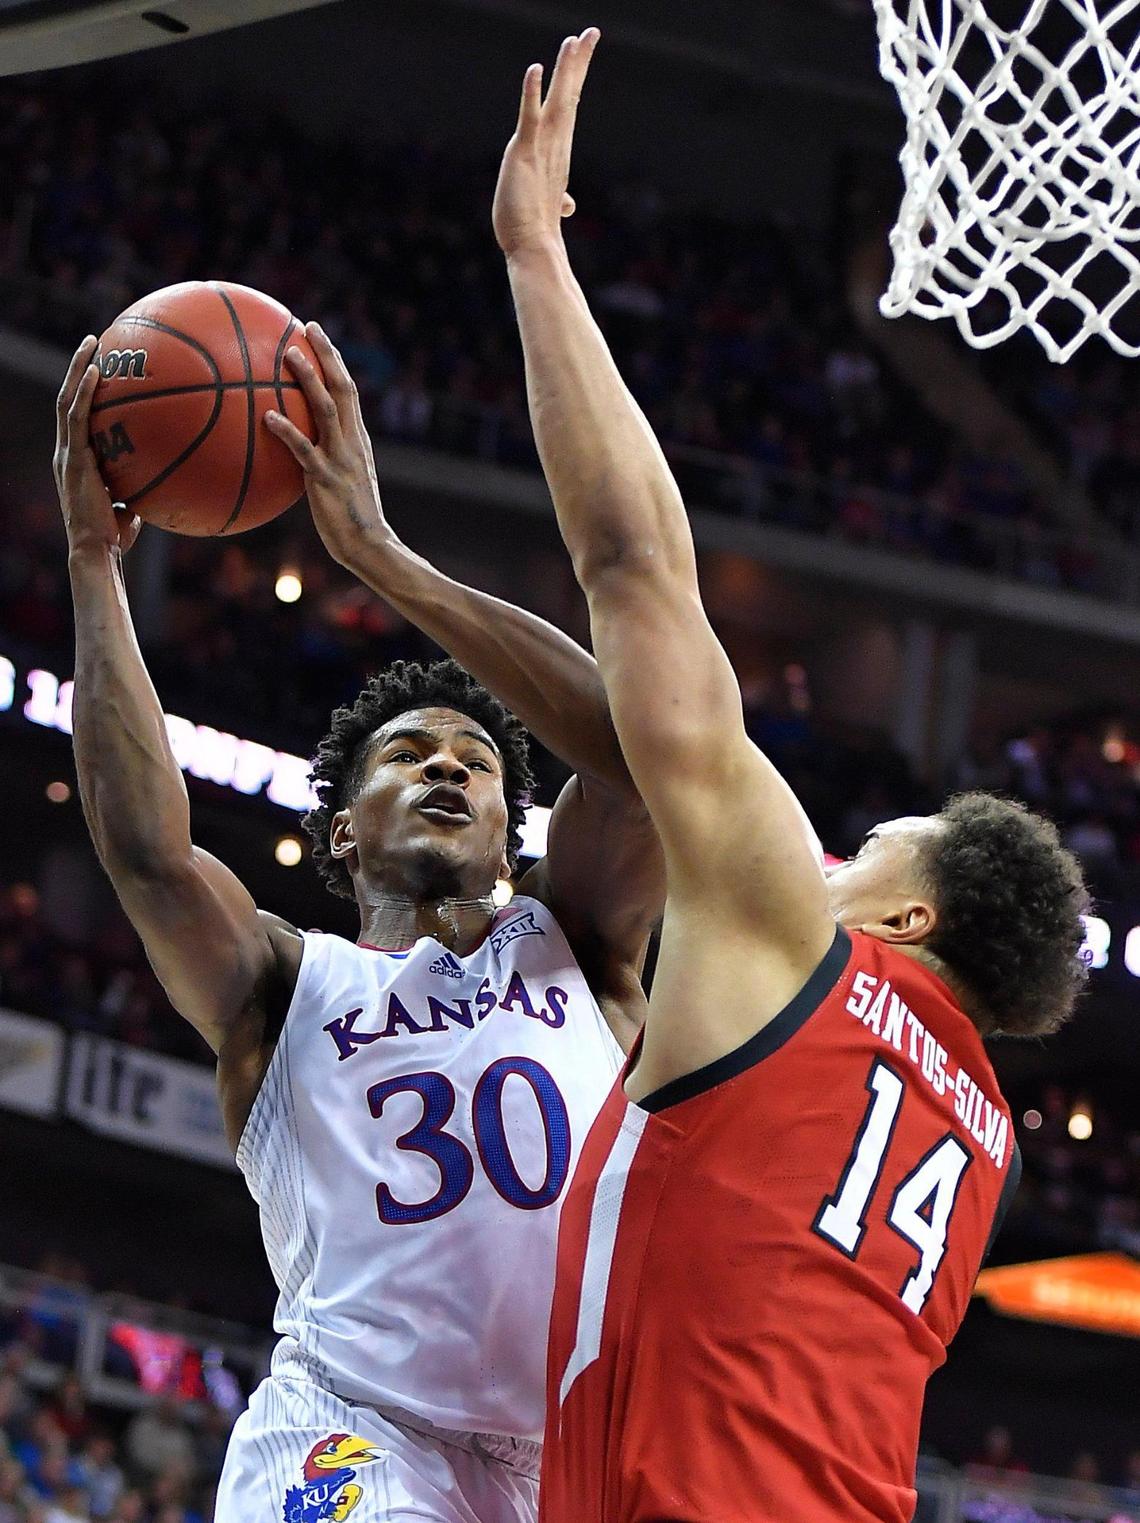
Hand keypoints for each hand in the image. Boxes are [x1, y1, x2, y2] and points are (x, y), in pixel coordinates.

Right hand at [54, 337, 141, 556]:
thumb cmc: (116, 535)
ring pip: (68, 400)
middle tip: (95, 341)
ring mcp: (67, 453)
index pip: (80, 416)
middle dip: (78, 367)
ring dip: (77, 368)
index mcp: (77, 459)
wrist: (96, 550)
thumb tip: (171, 478)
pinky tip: (96, 371)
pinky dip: (84, 392)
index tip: (102, 367)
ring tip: (92, 342)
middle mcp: (67, 451)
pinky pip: (77, 418)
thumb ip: (143, 486)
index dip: (86, 390)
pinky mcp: (73, 459)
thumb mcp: (133, 504)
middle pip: (69, 398)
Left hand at [265, 324, 390, 569]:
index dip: (334, 361)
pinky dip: (288, 431)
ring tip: (288, 354)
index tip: (317, 335)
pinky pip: (306, 451)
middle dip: (327, 355)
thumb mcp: (341, 481)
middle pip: (343, 388)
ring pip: (328, 410)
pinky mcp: (327, 480)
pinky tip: (268, 417)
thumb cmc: (350, 519)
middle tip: (308, 327)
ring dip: (309, 380)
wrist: (368, 544)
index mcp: (358, 440)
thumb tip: (292, 447)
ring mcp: (341, 459)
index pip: (348, 391)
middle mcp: (353, 442)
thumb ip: (323, 458)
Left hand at [493, 28, 598, 258]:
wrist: (532, 248)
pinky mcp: (524, 153)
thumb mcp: (545, 205)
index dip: (576, 77)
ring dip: (565, 70)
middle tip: (591, 32)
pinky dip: (532, 93)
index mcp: (558, 151)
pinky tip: (535, 68)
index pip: (569, 106)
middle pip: (570, 95)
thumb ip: (557, 198)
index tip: (583, 51)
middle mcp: (555, 145)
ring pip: (557, 101)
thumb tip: (567, 204)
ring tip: (574, 40)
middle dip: (579, 64)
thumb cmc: (533, 229)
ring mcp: (541, 148)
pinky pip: (529, 118)